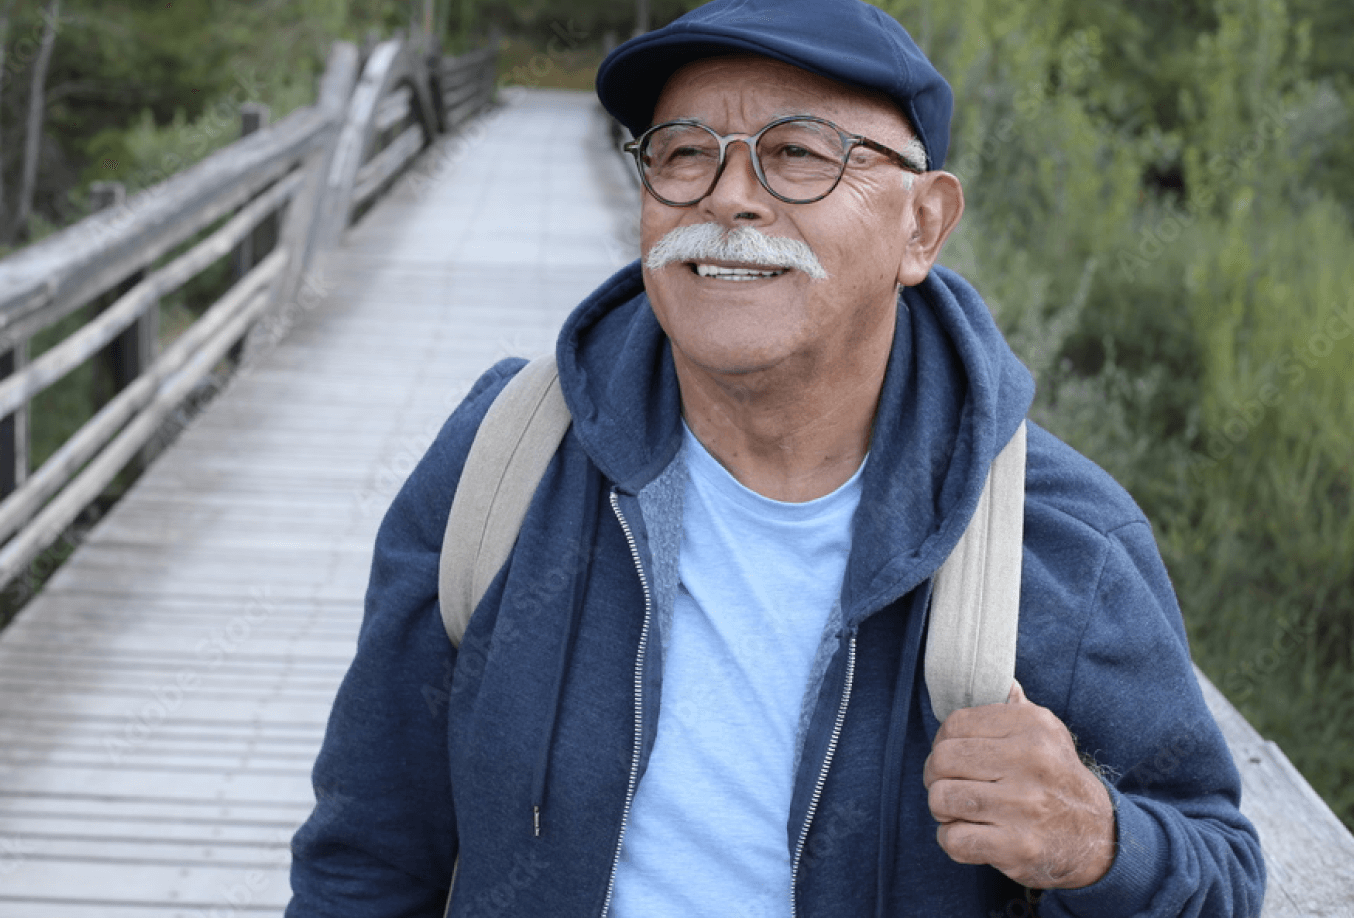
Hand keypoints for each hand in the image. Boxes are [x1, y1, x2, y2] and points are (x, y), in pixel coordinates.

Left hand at [922, 682, 1115, 888]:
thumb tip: (1000, 679)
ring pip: (941, 799)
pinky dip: (950, 839)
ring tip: (958, 810)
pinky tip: (968, 834)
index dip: (942, 742)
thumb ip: (1015, 705)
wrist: (1097, 833)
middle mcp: (1029, 761)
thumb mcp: (1046, 732)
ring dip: (941, 809)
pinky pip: (954, 839)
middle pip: (942, 761)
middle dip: (935, 776)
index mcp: (1031, 726)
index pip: (954, 725)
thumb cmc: (1056, 776)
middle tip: (948, 785)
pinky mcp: (1018, 846)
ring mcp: (1024, 806)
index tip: (952, 757)